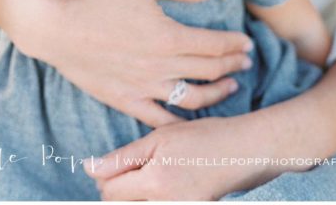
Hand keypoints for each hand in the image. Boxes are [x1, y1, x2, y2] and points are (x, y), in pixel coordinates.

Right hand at [2, 0, 253, 126]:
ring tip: (231, 87)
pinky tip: (192, 119)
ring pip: (191, 97)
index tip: (248, 43)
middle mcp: (159, 66)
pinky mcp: (124, 100)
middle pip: (208, 70)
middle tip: (246, 61)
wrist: (53, 26)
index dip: (236, 45)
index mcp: (168, 37)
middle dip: (232, 65)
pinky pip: (159, 119)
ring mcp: (142, 87)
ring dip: (217, 93)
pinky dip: (180, 121)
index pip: (215, 45)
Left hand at [87, 114, 278, 199]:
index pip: (108, 191)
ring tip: (157, 174)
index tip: (126, 160)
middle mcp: (164, 204)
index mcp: (154, 182)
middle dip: (122, 188)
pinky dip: (155, 199)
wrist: (247, 150)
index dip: (109, 174)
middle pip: (121, 204)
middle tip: (142, 166)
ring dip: (137, 195)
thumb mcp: (162, 137)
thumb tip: (88, 169)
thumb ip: (123, 157)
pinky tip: (171, 183)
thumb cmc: (207, 137)